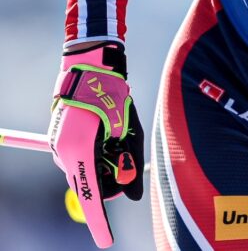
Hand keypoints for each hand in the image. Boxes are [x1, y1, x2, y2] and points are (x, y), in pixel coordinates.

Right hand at [48, 42, 143, 247]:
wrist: (88, 68)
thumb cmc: (112, 94)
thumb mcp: (129, 128)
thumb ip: (130, 161)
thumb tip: (134, 194)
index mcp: (80, 152)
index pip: (91, 196)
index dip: (99, 222)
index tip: (107, 241)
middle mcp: (65, 155)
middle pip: (92, 186)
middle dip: (113, 177)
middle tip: (125, 147)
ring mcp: (59, 149)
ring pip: (89, 171)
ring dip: (106, 160)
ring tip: (116, 129)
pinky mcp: (60, 142)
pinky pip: (83, 158)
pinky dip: (98, 151)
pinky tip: (105, 126)